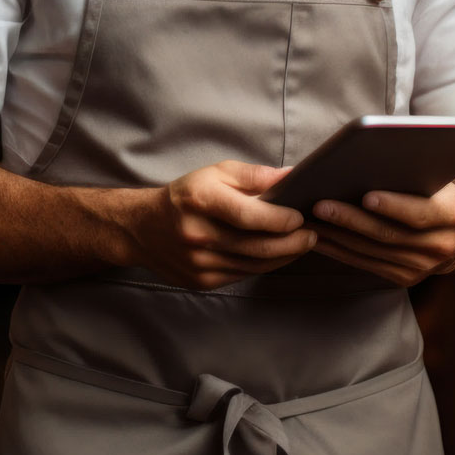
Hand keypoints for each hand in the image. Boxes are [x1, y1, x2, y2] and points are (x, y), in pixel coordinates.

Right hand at [127, 161, 316, 289]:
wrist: (143, 228)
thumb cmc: (185, 196)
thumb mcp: (215, 173)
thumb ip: (254, 175)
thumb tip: (291, 176)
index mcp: (202, 201)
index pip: (249, 216)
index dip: (280, 220)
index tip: (300, 217)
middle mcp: (199, 234)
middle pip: (257, 246)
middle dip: (293, 243)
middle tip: (312, 235)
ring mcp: (199, 262)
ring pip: (254, 265)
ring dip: (283, 256)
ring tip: (301, 244)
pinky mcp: (201, 281)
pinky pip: (242, 275)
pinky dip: (264, 265)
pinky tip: (276, 254)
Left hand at [309, 182, 454, 286]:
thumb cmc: (434, 190)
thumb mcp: (433, 176)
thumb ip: (411, 172)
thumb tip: (367, 158)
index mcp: (452, 214)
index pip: (420, 213)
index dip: (393, 206)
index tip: (366, 196)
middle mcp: (440, 245)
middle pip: (388, 235)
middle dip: (351, 220)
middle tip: (320, 206)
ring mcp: (422, 266)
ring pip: (372, 252)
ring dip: (338, 237)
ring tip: (311, 220)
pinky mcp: (404, 277)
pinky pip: (366, 264)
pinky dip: (340, 251)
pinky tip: (320, 237)